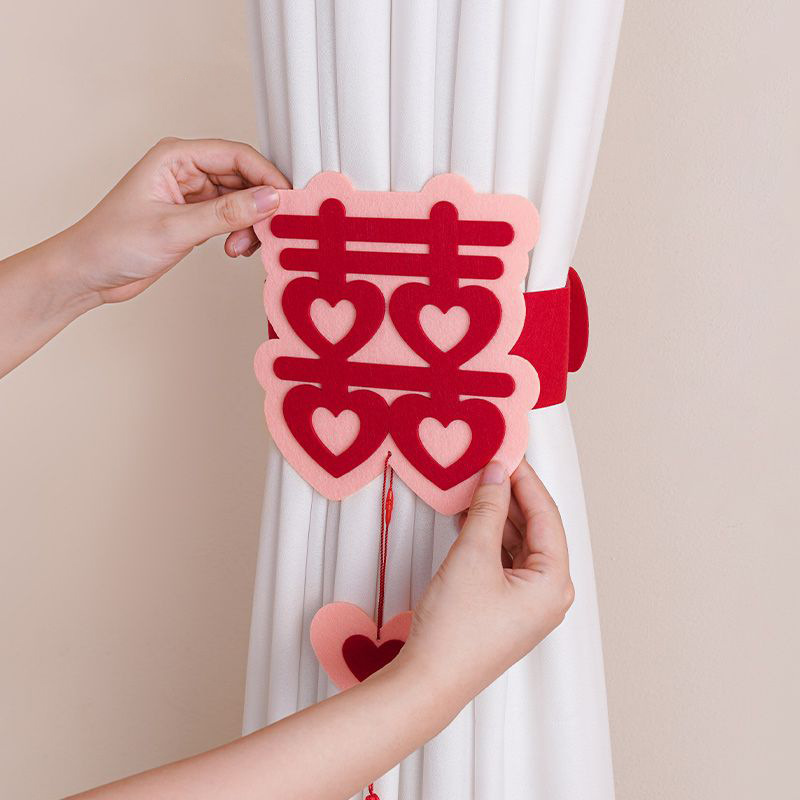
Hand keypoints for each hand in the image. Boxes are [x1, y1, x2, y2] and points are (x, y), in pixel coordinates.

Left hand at [65, 137, 288, 303]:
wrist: (89, 273)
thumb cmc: (113, 243)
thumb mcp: (174, 228)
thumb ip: (226, 213)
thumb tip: (269, 199)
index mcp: (176, 157)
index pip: (237, 156)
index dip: (267, 176)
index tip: (288, 201)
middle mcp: (186, 171)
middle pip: (244, 178)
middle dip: (260, 205)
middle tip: (270, 231)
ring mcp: (192, 195)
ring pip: (241, 201)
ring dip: (250, 224)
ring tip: (241, 247)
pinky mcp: (194, 218)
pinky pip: (231, 218)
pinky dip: (240, 233)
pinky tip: (234, 249)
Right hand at [399, 459, 573, 701]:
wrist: (428, 681)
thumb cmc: (456, 631)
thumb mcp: (472, 556)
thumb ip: (488, 508)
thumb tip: (497, 473)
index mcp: (554, 583)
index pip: (547, 516)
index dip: (526, 480)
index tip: (507, 453)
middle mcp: (548, 594)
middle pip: (535, 529)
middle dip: (511, 496)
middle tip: (488, 466)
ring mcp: (526, 603)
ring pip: (518, 544)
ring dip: (497, 515)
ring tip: (475, 487)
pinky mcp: (504, 608)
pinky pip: (503, 560)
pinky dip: (488, 537)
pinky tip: (469, 518)